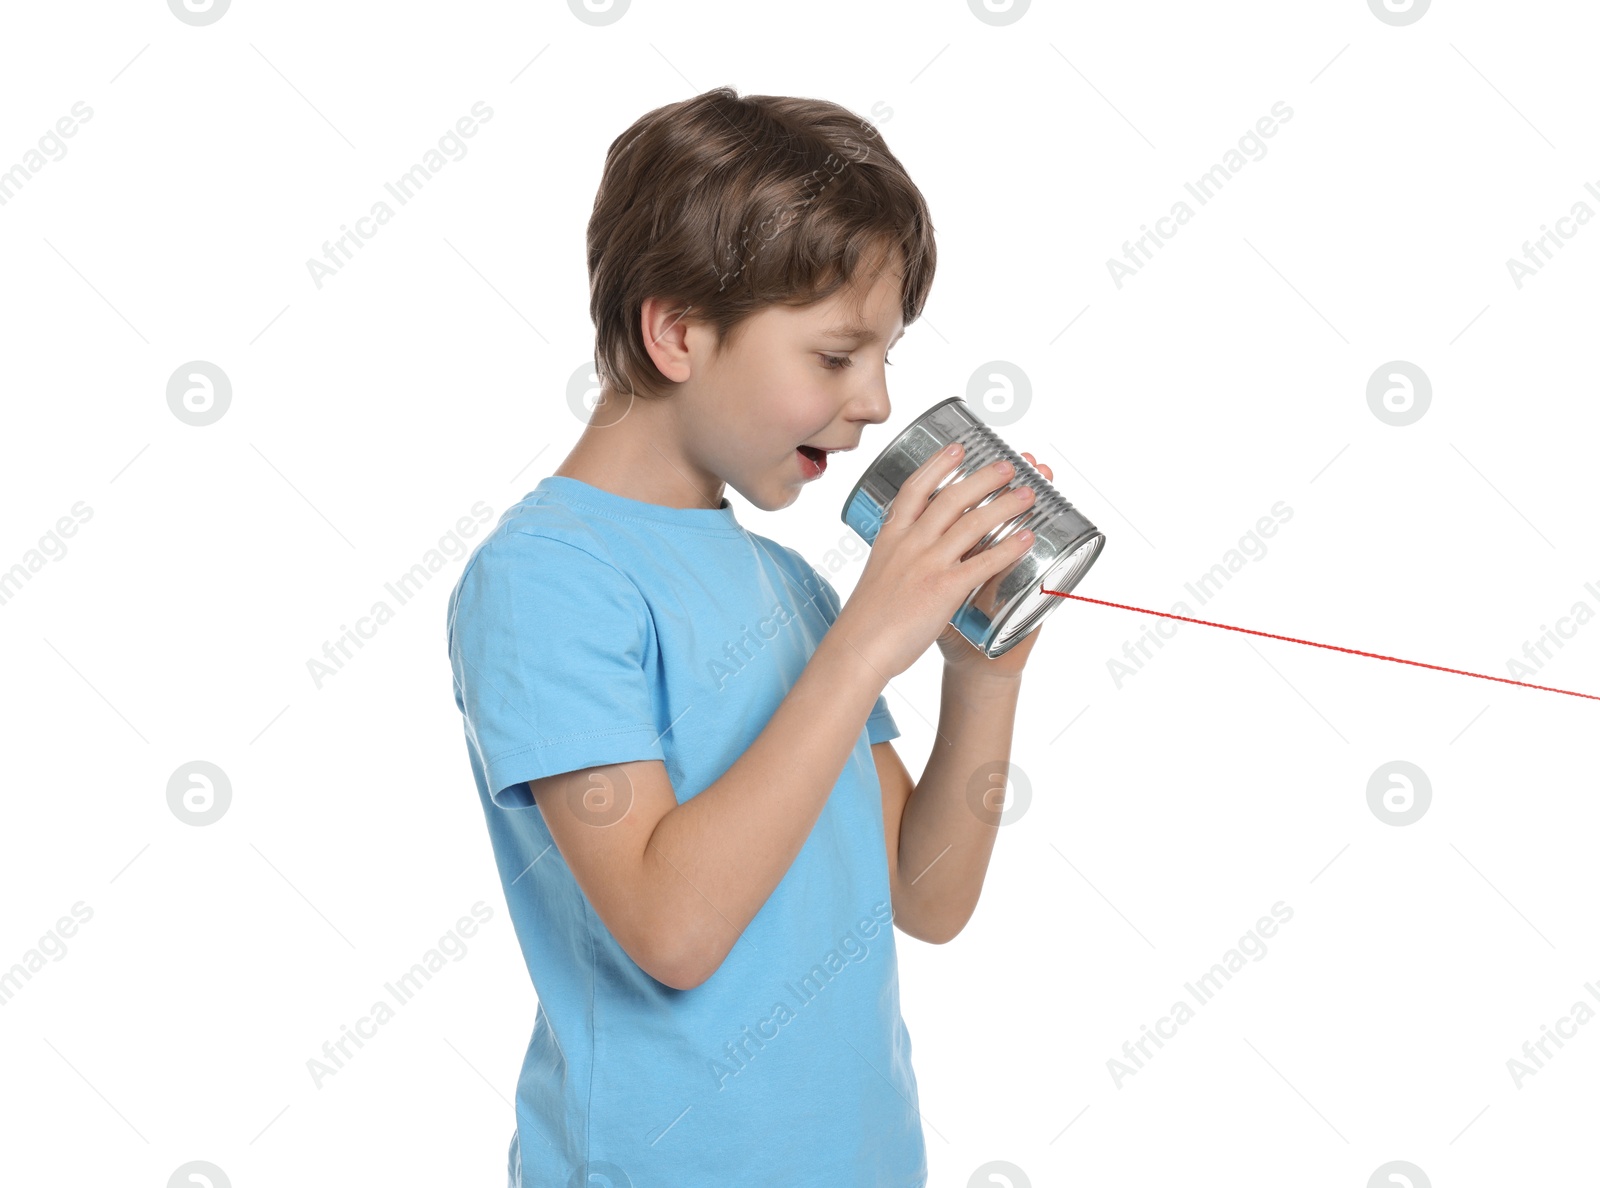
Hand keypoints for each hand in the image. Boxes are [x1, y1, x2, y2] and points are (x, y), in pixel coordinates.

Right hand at [832, 443, 1041, 681]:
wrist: (859, 647)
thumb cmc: (867, 617)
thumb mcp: (878, 571)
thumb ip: (899, 555)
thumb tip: (915, 547)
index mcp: (891, 536)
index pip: (916, 488)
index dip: (939, 464)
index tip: (959, 448)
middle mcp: (910, 543)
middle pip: (952, 498)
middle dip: (984, 478)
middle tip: (1009, 466)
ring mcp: (928, 563)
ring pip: (972, 523)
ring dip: (1005, 505)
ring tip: (1028, 495)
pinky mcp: (944, 588)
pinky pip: (984, 561)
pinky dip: (1009, 548)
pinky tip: (1027, 539)